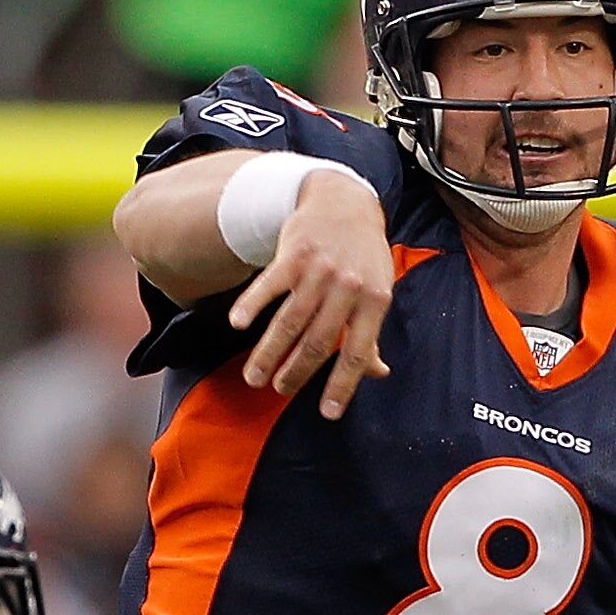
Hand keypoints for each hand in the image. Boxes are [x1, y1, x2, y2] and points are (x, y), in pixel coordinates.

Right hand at [230, 169, 392, 414]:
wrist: (344, 201)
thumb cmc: (364, 256)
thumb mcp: (378, 291)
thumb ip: (371, 333)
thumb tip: (378, 372)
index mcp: (375, 301)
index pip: (356, 352)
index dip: (342, 385)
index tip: (328, 413)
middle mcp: (349, 287)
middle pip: (318, 341)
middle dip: (296, 373)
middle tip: (279, 390)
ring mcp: (319, 270)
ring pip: (290, 321)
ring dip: (268, 352)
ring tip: (255, 376)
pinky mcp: (292, 254)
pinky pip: (268, 285)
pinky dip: (250, 304)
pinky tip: (237, 324)